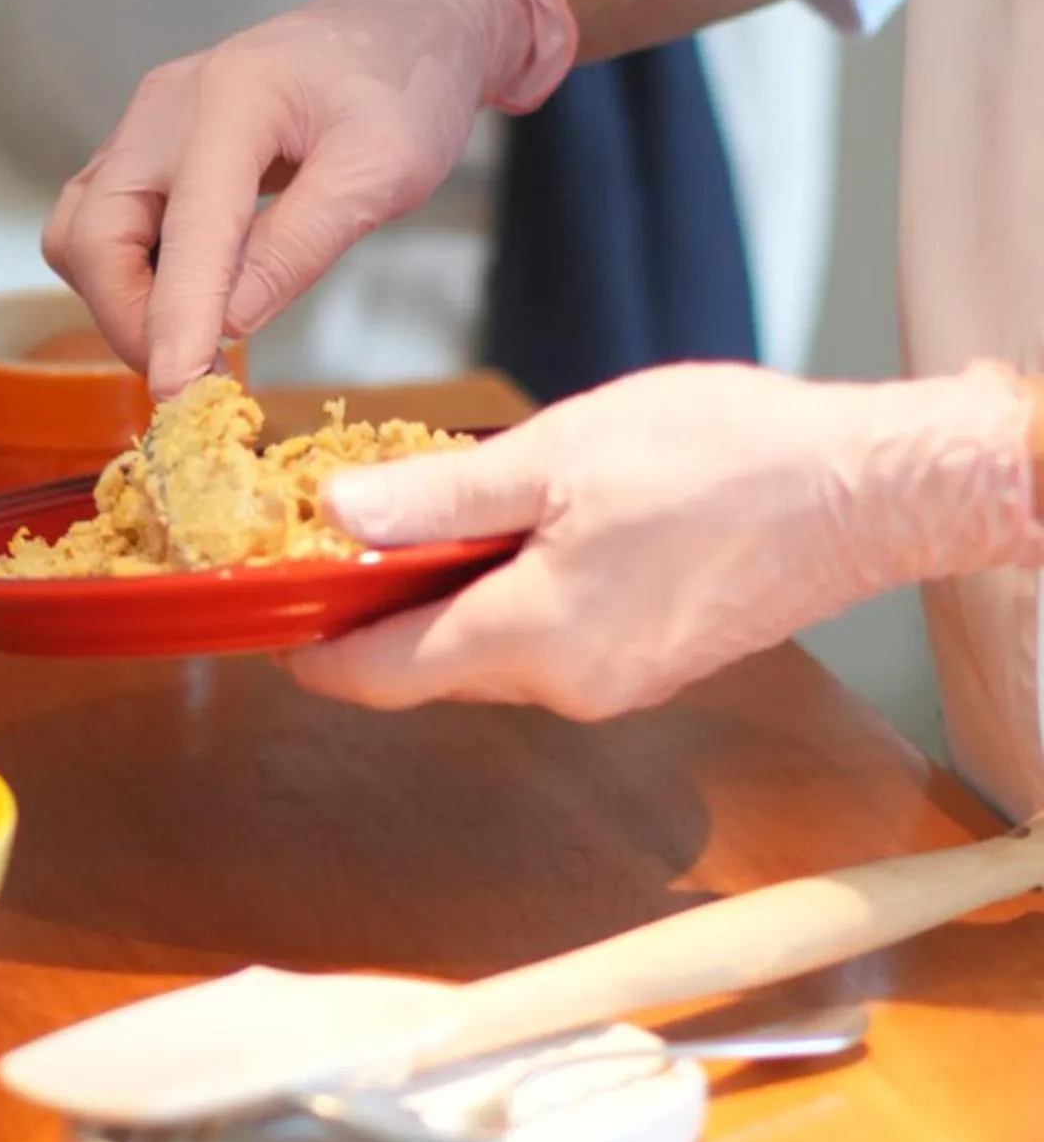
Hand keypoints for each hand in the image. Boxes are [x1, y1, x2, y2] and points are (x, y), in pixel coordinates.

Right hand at [40, 0, 575, 396]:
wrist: (401, 23)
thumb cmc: (404, 83)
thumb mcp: (384, 168)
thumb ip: (304, 242)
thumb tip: (231, 320)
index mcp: (233, 99)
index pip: (187, 232)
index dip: (174, 322)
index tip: (176, 392)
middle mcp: (166, 109)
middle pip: (92, 234)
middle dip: (129, 319)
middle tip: (195, 373)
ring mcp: (146, 127)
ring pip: (80, 233)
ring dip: (120, 299)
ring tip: (193, 334)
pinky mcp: (144, 150)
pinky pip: (101, 224)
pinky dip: (129, 276)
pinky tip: (190, 296)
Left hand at [287, 362, 1043, 719]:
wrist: (868, 489)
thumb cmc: (728, 459)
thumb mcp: (559, 455)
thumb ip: (439, 496)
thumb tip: (338, 512)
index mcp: (530, 639)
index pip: (380, 677)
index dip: (315, 654)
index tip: (272, 625)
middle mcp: (565, 686)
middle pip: (427, 669)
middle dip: (374, 618)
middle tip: (335, 547)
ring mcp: (613, 685)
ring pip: (486, 658)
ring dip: (443, 606)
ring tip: (423, 528)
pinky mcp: (648, 666)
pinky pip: (543, 649)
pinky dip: (505, 606)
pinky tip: (512, 542)